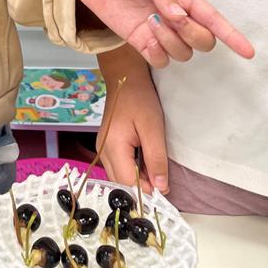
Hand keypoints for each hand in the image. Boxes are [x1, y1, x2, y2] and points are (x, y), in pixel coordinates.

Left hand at [77, 0, 254, 66]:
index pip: (213, 19)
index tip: (248, 52)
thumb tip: (181, 17)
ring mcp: (160, 32)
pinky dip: (157, 53)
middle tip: (169, 18)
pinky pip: (161, 61)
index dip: (232, 36)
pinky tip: (145, 35)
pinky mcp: (142, 43)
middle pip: (203, 41)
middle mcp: (176, 17)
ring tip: (150, 20)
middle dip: (192, 34)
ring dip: (170, 41)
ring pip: (183, 53)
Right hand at [98, 46, 167, 193]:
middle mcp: (102, 151)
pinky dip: (132, 169)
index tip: (165, 190)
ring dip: (137, 178)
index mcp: (112, 147)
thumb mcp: (153, 128)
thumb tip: (161, 188)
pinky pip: (119, 166)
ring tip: (154, 168)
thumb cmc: (140, 99)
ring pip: (119, 176)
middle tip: (162, 179)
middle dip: (142, 186)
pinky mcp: (106, 145)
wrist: (125, 77)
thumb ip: (156, 159)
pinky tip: (144, 160)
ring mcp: (102, 148)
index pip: (128, 183)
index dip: (147, 190)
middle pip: (121, 183)